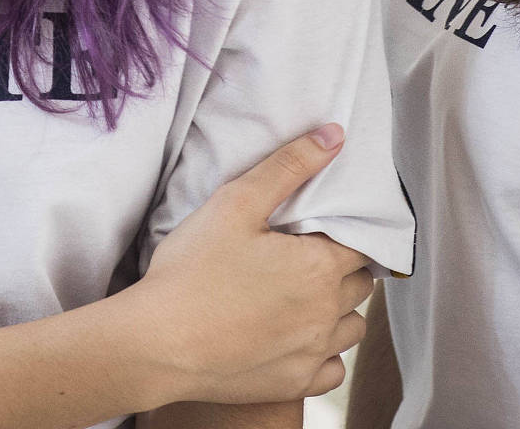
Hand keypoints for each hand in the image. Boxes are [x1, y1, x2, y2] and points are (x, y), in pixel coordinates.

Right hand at [123, 125, 372, 406]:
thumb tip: (334, 136)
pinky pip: (333, 370)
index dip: (347, 231)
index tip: (324, 228)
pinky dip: (324, 354)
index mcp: (319, 267)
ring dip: (339, 310)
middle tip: (309, 256)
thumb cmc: (192, 272)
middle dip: (343, 267)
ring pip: (352, 328)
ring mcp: (313, 353)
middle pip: (361, 285)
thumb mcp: (235, 204)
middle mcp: (327, 313)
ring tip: (305, 296)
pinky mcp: (295, 383)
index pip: (362, 243)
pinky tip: (297, 338)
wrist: (157, 344)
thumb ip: (288, 166)